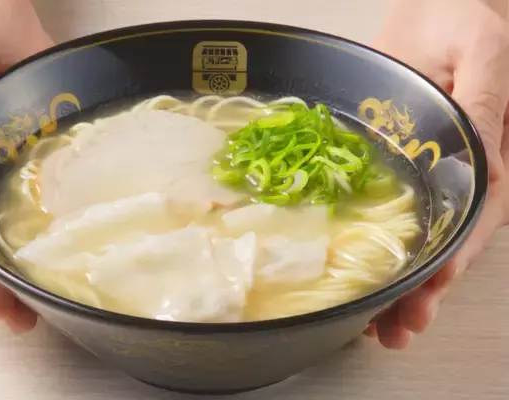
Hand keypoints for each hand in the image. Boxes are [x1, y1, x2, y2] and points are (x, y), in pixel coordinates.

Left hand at [366, 0, 508, 348]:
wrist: (432, 10)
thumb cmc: (463, 21)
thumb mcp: (481, 51)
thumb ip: (486, 100)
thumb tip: (486, 164)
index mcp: (492, 154)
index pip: (478, 217)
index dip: (455, 257)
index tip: (430, 289)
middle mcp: (466, 174)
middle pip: (452, 242)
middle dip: (426, 288)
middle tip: (397, 327)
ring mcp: (434, 176)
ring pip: (425, 239)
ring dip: (405, 284)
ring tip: (381, 326)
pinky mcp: (403, 168)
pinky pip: (396, 215)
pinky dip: (383, 250)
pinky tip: (368, 279)